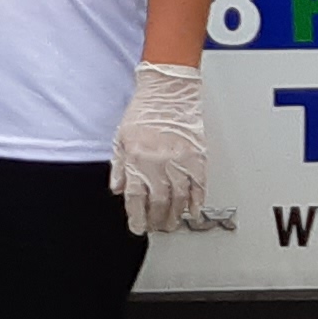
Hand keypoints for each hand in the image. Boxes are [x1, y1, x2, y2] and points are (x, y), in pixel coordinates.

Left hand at [109, 60, 210, 237]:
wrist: (169, 90)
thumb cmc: (145, 111)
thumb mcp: (121, 138)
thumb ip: (120, 167)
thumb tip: (119, 189)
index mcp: (137, 159)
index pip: (136, 198)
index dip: (137, 217)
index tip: (138, 227)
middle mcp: (158, 163)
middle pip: (159, 202)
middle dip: (156, 220)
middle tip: (156, 228)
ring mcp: (180, 161)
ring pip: (179, 199)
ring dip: (175, 215)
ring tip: (172, 224)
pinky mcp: (198, 157)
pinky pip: (199, 186)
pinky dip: (196, 202)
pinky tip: (193, 211)